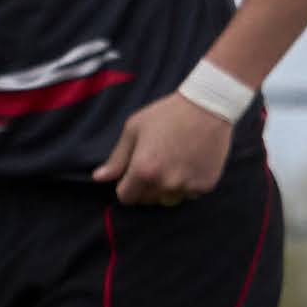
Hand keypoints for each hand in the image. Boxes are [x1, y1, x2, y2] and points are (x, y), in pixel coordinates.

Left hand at [101, 92, 236, 209]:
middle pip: (147, 200)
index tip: (134, 172)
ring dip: (168, 187)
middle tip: (157, 162)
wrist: (208, 106)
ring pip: (169, 199)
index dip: (127, 185)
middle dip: (147, 186)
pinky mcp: (205, 185)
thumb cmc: (167, 114)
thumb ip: (117, 158)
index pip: (126, 197)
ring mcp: (187, 186)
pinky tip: (191, 162)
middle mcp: (164, 183)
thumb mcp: (135, 129)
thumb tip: (99, 178)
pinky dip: (189, 183)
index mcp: (143, 170)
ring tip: (175, 162)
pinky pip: (190, 194)